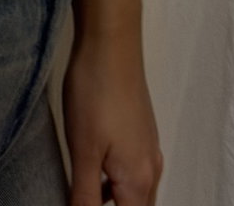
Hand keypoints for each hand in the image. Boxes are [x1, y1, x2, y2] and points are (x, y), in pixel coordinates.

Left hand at [61, 23, 163, 204]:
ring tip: (87, 196)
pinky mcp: (142, 131)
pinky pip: (134, 171)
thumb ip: (85, 196)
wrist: (112, 43)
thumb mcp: (83, 151)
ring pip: (137, 192)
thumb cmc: (95, 92)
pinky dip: (117, 182)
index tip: (83, 202)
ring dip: (116, 200)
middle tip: (82, 199)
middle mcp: (151, 168)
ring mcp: (149, 148)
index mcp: (139, 181)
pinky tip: (96, 173)